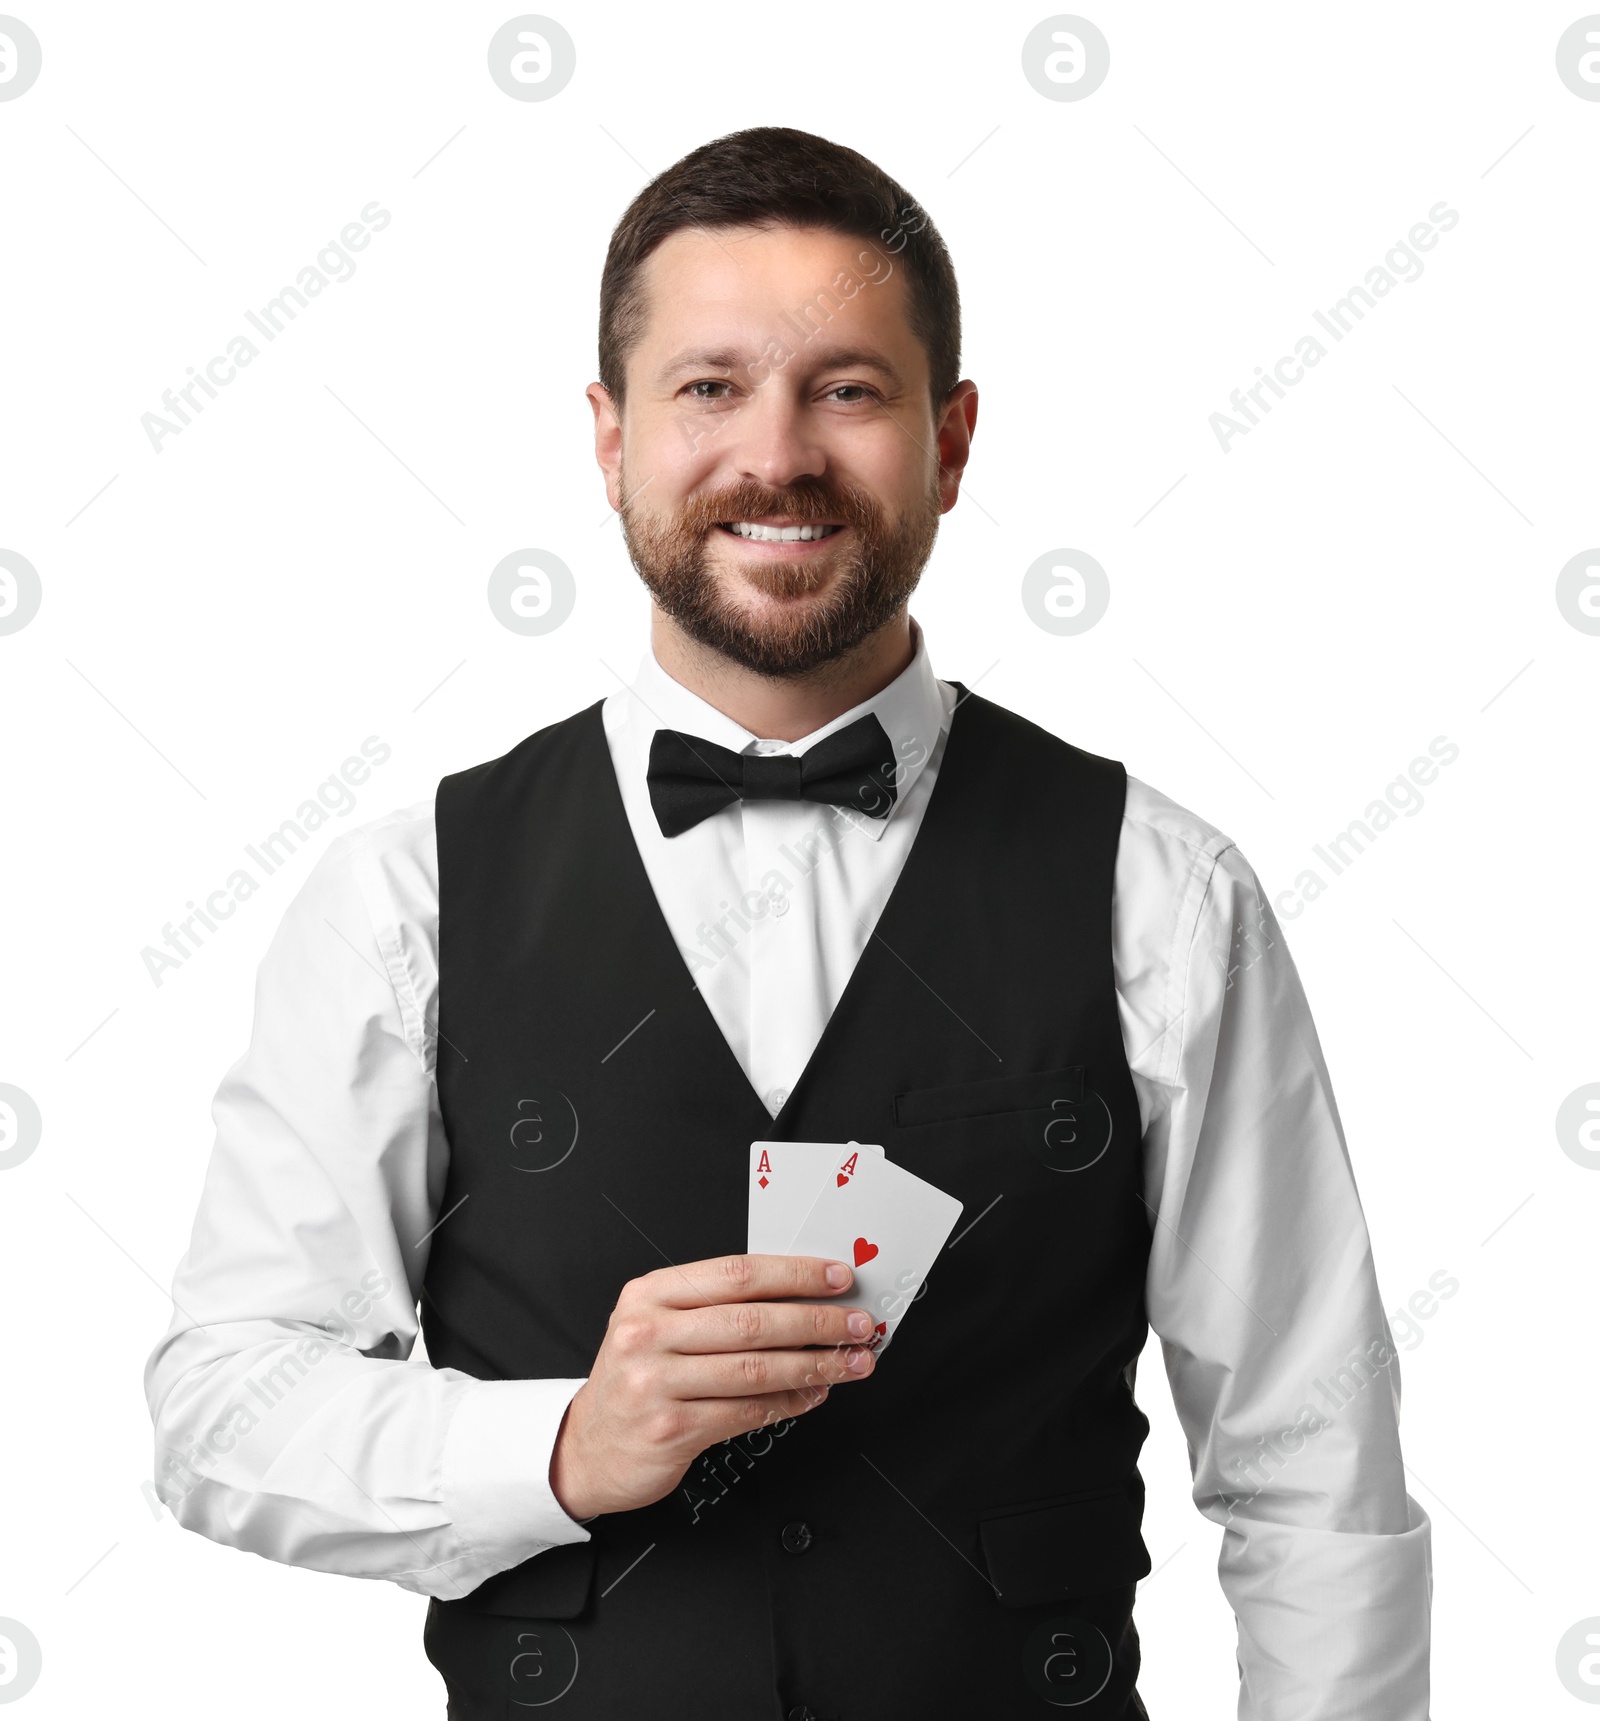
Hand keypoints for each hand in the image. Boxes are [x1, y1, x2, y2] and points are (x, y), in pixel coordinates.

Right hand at [548, 1252, 876, 1520]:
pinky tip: (813, 1395)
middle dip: (816, 1320)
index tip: (837, 1277)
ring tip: (850, 1361)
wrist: (586, 1447)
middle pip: (752, 1320)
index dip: (794, 1274)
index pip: (736, 1273)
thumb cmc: (636, 1379)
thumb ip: (715, 1307)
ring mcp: (656, 1382)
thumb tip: (800, 1296)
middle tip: (857, 1323)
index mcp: (651, 1294)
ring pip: (755, 1368)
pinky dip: (788, 1402)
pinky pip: (745, 1411)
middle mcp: (648, 1332)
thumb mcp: (658, 1325)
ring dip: (814, 1364)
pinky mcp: (670, 1428)